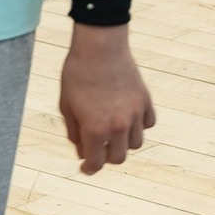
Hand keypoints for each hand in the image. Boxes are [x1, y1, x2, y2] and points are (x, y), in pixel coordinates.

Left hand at [58, 24, 156, 175]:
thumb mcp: (66, 108)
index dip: (88, 168)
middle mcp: (117, 125)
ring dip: (123, 142)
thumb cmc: (76, 76)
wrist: (99, 46)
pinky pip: (148, 123)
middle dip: (106, 156)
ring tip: (113, 130)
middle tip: (99, 146)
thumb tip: (84, 152)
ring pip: (135, 143)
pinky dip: (139, 125)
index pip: (96, 164)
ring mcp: (134, 112)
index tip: (86, 167)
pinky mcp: (145, 99)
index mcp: (94, 129)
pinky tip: (128, 117)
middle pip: (118, 158)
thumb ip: (75, 134)